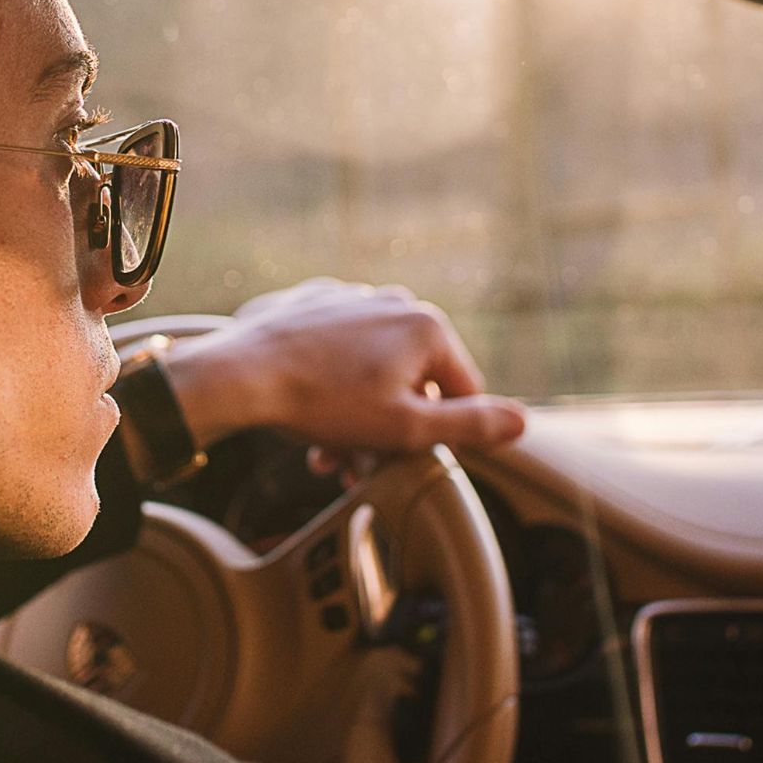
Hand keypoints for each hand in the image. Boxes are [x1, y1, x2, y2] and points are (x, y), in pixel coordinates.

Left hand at [157, 278, 525, 460]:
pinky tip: (306, 409)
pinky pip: (336, 350)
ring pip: (372, 369)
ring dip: (357, 414)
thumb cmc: (323, 403)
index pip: (462, 392)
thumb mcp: (406, 428)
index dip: (439, 435)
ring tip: (326, 449)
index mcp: (428, 327)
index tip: (404, 459)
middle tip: (355, 464)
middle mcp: (395, 301)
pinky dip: (329, 382)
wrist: (240, 374)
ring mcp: (351, 298)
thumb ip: (470, 425)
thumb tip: (522, 422)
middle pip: (412, 382)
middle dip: (388, 429)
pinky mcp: (312, 304)